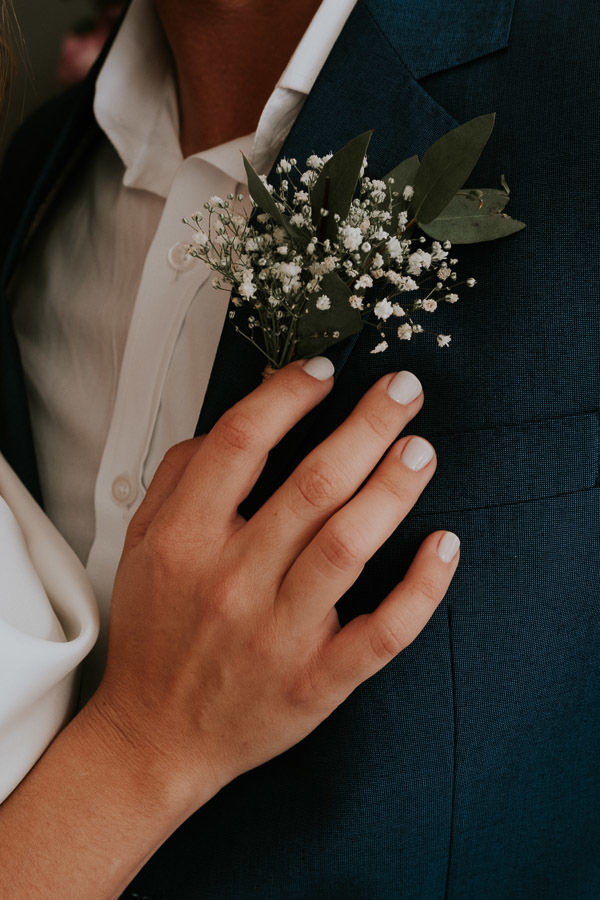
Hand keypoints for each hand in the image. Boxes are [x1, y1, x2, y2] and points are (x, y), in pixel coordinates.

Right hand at [92, 358, 458, 813]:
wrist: (156, 736)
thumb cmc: (155, 635)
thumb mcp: (140, 546)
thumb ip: (176, 477)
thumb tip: (230, 419)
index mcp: (186, 540)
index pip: (241, 442)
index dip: (289, 394)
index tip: (323, 371)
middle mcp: (232, 581)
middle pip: (313, 484)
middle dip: (367, 425)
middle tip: (403, 390)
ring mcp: (277, 634)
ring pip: (349, 545)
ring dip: (394, 489)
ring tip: (421, 450)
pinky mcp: (316, 681)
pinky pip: (382, 632)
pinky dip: (422, 588)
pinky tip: (445, 545)